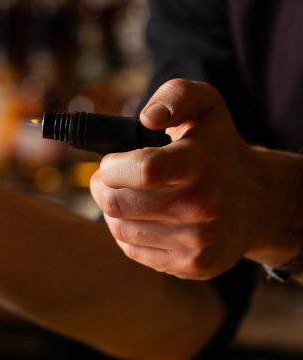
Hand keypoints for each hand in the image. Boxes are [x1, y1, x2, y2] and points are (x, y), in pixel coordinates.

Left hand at [89, 79, 264, 279]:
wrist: (257, 201)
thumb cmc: (217, 149)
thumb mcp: (206, 106)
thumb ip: (176, 95)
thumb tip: (149, 117)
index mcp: (202, 164)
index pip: (143, 170)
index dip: (112, 166)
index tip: (112, 162)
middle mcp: (203, 206)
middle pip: (117, 203)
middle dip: (101, 187)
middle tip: (108, 178)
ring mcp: (198, 240)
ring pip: (119, 228)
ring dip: (111, 211)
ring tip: (125, 195)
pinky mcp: (192, 264)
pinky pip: (132, 250)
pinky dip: (126, 232)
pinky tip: (140, 217)